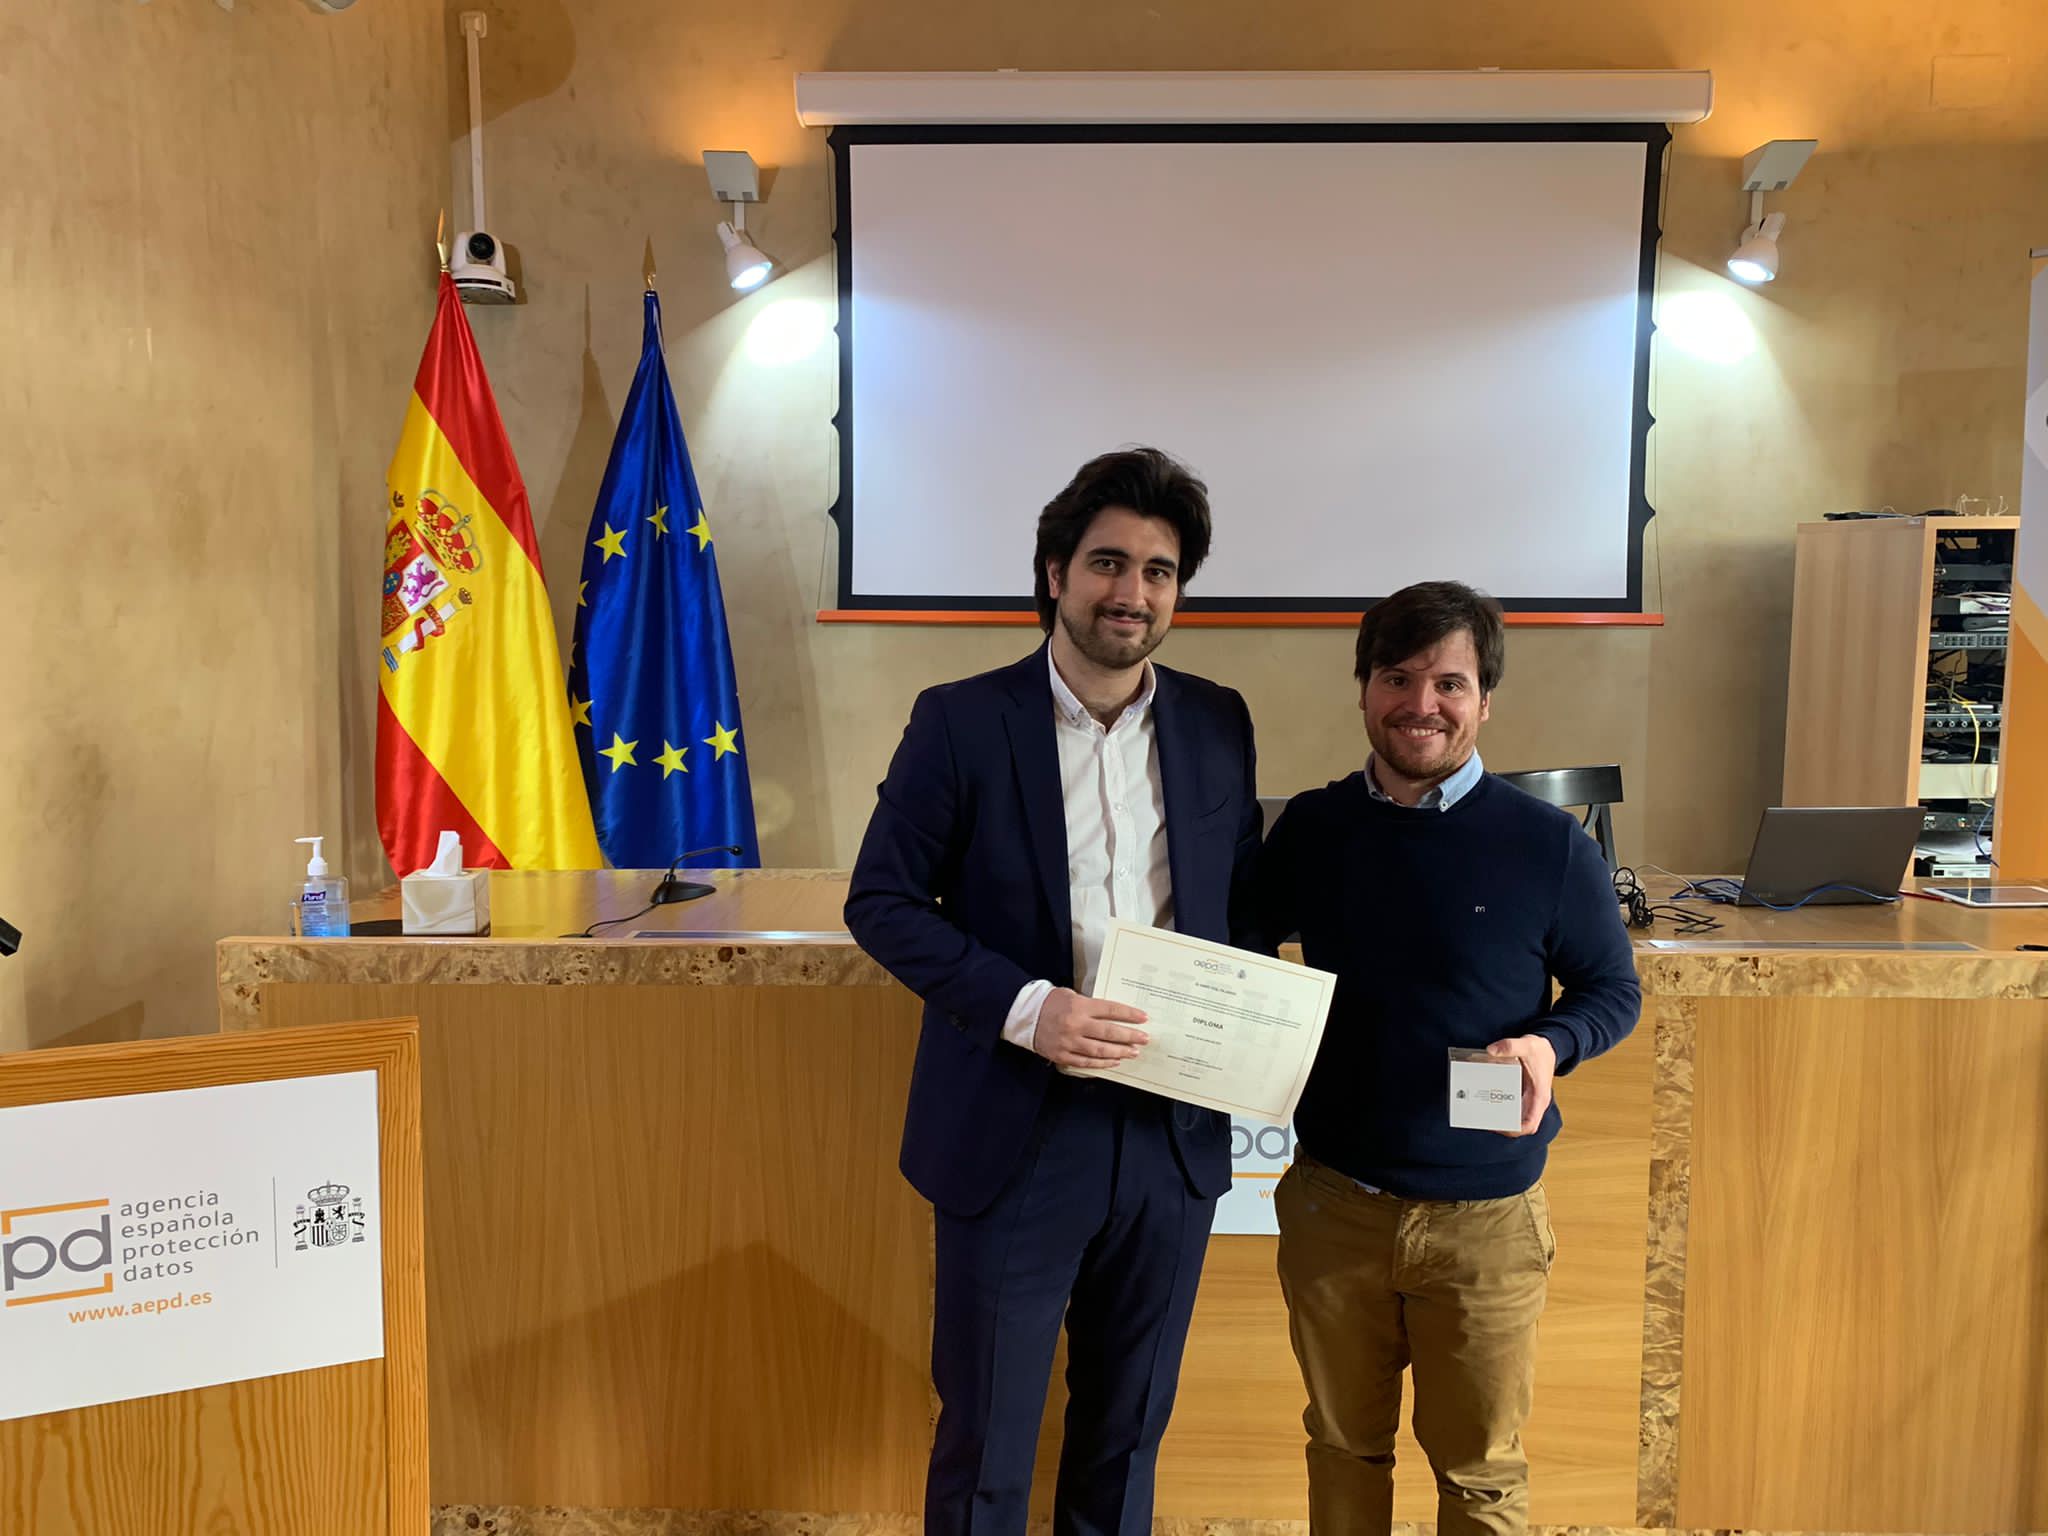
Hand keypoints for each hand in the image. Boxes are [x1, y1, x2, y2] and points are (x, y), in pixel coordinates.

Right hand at [1033, 988, 1148, 1069]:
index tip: (1143, 1018)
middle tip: (1144, 1039)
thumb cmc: (1050, 1003)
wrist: (1025, 1015)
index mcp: (1079, 1006)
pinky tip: (1114, 1061)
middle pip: (1109, 1032)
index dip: (1129, 1015)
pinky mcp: (1062, 1055)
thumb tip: (1113, 1016)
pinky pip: (1086, 1062)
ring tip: (1133, 1052)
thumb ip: (1090, 1006)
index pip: (1110, 1010)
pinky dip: (1102, 1063)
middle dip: (1130, 1036)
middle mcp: (1075, 1025)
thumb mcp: (1072, 996)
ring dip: (1119, 1052)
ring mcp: (1069, 1042)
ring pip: (1100, 1050)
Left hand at [1485, 1033, 1557, 1136]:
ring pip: (1515, 1118)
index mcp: (1539, 1097)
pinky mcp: (1522, 1094)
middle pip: (1520, 1125)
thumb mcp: (1527, 1045)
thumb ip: (1510, 1046)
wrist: (1547, 1048)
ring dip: (1501, 1119)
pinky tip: (1487, 1101)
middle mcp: (1534, 1102)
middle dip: (1503, 1127)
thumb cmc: (1540, 1050)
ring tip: (1483, 1113)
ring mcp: (1528, 1100)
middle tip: (1485, 1121)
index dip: (1515, 1130)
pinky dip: (1500, 1108)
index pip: (1530, 1124)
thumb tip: (1491, 1051)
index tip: (1499, 1126)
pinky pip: (1512, 1107)